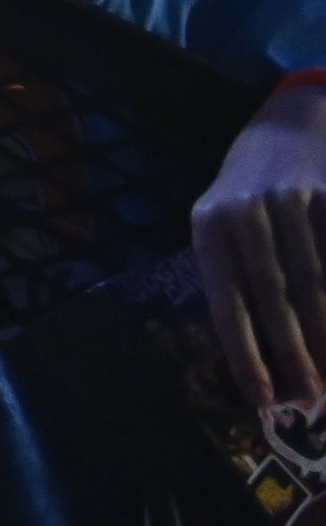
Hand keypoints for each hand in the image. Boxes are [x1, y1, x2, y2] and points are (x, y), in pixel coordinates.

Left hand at [197, 78, 325, 416]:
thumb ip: (233, 277)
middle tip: (311, 396)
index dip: (245, 353)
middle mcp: (245, 212)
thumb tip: (254, 355)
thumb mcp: (223, 223)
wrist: (289, 126)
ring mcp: (290, 201)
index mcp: (209, 227)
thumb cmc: (250, 194)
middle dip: (294, 354)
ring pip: (315, 283)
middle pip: (274, 299)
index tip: (262, 398)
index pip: (226, 302)